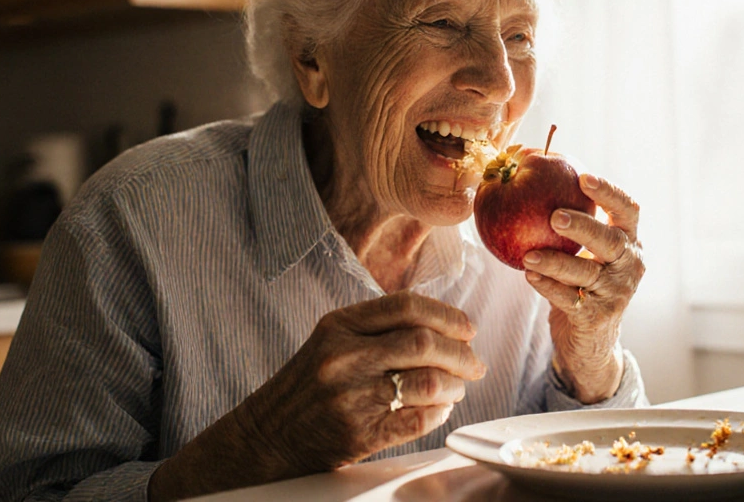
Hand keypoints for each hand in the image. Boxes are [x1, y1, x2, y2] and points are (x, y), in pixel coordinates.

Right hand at [148, 292, 485, 499]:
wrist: (268, 437)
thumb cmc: (309, 386)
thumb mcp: (331, 341)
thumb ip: (378, 328)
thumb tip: (445, 326)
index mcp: (339, 326)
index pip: (406, 306)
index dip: (447, 315)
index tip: (468, 328)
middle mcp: (344, 357)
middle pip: (424, 343)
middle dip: (462, 353)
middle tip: (476, 363)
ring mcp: (351, 396)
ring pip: (428, 381)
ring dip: (455, 385)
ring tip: (458, 388)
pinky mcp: (359, 433)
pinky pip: (418, 419)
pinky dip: (439, 413)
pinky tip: (439, 410)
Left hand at [522, 173, 643, 402]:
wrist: (590, 339)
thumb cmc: (582, 281)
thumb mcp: (585, 251)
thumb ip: (570, 222)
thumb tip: (533, 173)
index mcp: (629, 241)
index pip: (628, 210)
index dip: (609, 192)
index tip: (583, 177)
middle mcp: (629, 265)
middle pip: (611, 241)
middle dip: (584, 227)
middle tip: (554, 217)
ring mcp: (616, 293)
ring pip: (587, 273)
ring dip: (556, 261)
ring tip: (529, 253)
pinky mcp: (598, 318)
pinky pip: (570, 299)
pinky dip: (548, 287)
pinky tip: (529, 275)